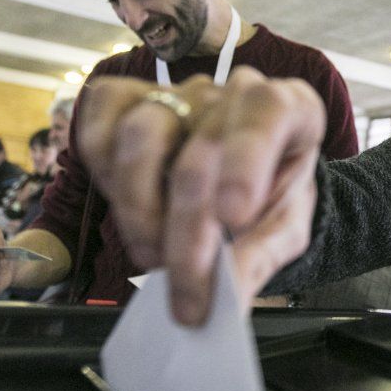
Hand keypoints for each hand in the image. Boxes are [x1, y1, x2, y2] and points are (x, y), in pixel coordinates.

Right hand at [77, 69, 325, 324]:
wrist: (237, 188)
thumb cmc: (268, 201)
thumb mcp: (283, 231)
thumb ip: (260, 258)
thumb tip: (227, 298)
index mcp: (290, 108)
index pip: (268, 109)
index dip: (247, 159)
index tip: (233, 217)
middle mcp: (230, 91)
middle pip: (199, 146)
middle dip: (188, 231)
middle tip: (188, 293)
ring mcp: (176, 93)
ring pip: (140, 134)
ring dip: (139, 209)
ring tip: (154, 258)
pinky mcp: (126, 102)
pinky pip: (99, 131)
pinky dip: (105, 180)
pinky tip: (131, 217)